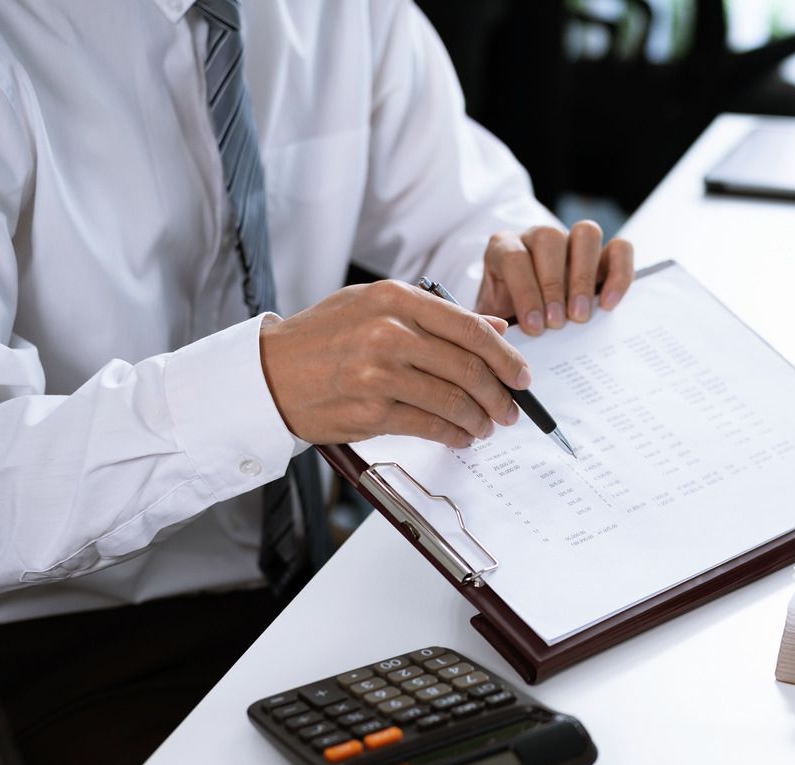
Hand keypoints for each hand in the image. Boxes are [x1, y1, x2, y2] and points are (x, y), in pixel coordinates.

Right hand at [259, 279, 530, 447]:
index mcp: (396, 298)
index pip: (470, 327)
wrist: (272, 372)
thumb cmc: (326, 337)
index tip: (522, 375)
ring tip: (487, 426)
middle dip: (498, 394)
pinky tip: (461, 436)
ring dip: (479, 419)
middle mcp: (389, 331)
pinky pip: (429, 425)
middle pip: (468, 367)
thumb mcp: (377, 307)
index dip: (505, 356)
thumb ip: (437, 315)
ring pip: (452, 400)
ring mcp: (379, 372)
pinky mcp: (371, 410)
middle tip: (510, 409)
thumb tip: (496, 326)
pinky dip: (454, 434)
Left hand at [476, 220, 633, 335]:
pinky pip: (620, 248)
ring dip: (584, 277)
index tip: (535, 327)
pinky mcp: (601, 256)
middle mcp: (538, 237)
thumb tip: (501, 337)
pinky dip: (619, 274)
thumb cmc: (505, 321)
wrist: (520, 320)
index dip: (525, 292)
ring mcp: (572, 243)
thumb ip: (492, 325)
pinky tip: (608, 305)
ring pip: (585, 234)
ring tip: (581, 316)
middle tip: (557, 322)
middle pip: (550, 238)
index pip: (515, 257)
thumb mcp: (491, 323)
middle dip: (554, 285)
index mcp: (504, 248)